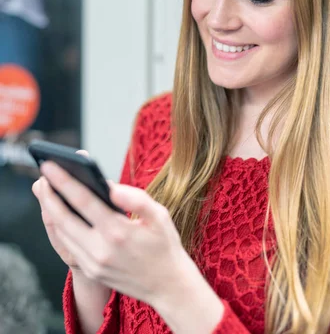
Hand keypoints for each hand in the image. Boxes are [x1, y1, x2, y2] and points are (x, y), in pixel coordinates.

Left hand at [36, 160, 191, 307]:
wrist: (168, 285)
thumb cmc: (164, 244)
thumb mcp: (160, 215)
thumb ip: (136, 198)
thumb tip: (110, 187)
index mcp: (119, 232)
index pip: (84, 201)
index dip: (64, 181)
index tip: (49, 165)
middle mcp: (101, 250)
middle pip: (64, 218)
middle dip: (48, 195)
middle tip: (41, 175)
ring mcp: (94, 264)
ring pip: (62, 233)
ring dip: (51, 210)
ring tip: (47, 189)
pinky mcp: (91, 271)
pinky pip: (69, 245)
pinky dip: (60, 226)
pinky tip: (58, 211)